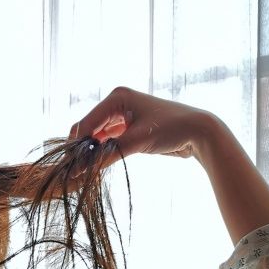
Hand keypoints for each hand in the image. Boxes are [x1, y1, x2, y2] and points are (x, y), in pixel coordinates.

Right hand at [69, 86, 222, 164]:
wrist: (200, 132)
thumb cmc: (172, 129)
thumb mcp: (138, 141)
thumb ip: (108, 154)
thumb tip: (82, 169)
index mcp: (117, 97)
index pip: (87, 122)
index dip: (77, 144)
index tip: (68, 166)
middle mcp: (117, 103)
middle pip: (89, 129)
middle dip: (82, 149)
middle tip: (73, 171)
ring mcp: (123, 116)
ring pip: (97, 137)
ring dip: (91, 152)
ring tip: (80, 172)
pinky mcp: (129, 129)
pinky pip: (108, 141)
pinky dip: (102, 153)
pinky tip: (95, 166)